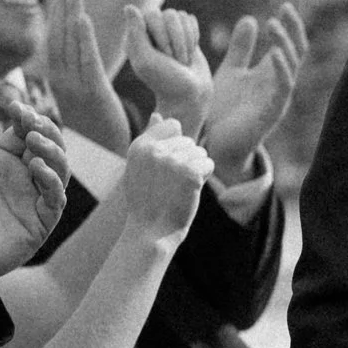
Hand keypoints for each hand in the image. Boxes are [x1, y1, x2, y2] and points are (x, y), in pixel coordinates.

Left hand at [0, 98, 68, 287]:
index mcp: (2, 162)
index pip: (26, 131)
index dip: (26, 116)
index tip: (14, 106)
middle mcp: (22, 180)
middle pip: (50, 145)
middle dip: (44, 129)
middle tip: (29, 120)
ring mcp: (32, 203)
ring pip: (59, 169)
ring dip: (52, 151)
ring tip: (34, 140)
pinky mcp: (37, 227)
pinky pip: (55, 201)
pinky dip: (51, 181)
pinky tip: (37, 168)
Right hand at [39, 0, 131, 153]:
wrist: (103, 160)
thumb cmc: (95, 131)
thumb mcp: (81, 101)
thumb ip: (77, 79)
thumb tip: (74, 60)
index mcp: (58, 82)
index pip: (54, 41)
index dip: (56, 16)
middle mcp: (62, 82)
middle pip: (59, 37)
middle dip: (62, 8)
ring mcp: (76, 88)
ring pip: (70, 45)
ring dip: (71, 15)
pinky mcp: (94, 94)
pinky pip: (87, 62)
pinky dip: (84, 40)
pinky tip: (84, 19)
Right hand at [114, 116, 214, 249]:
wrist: (151, 231)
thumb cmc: (146, 201)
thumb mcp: (140, 167)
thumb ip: (150, 138)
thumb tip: (158, 115)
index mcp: (140, 145)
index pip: (173, 125)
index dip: (176, 147)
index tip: (166, 169)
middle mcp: (154, 149)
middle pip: (189, 141)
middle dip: (186, 160)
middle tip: (171, 184)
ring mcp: (172, 160)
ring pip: (200, 152)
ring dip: (196, 170)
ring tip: (179, 188)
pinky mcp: (190, 173)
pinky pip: (208, 164)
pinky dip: (204, 178)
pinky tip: (190, 191)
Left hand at [124, 4, 211, 135]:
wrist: (191, 94)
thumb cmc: (166, 81)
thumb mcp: (147, 61)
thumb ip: (136, 34)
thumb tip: (129, 6)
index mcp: (136, 37)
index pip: (152, 15)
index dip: (163, 34)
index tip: (164, 55)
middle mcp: (150, 30)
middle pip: (169, 14)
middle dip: (177, 38)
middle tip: (175, 60)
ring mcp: (167, 30)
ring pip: (181, 16)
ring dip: (186, 40)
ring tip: (183, 59)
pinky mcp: (183, 32)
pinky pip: (191, 20)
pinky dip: (194, 37)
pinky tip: (190, 51)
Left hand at [199, 5, 306, 177]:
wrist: (216, 142)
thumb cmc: (225, 109)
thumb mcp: (231, 71)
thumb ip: (241, 48)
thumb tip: (250, 19)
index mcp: (270, 73)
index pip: (287, 44)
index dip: (289, 25)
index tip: (285, 5)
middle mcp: (278, 83)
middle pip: (296, 51)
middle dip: (293, 30)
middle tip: (286, 9)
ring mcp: (278, 97)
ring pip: (291, 66)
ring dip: (285, 44)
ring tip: (274, 24)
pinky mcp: (272, 111)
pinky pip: (283, 87)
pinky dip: (282, 69)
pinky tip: (276, 53)